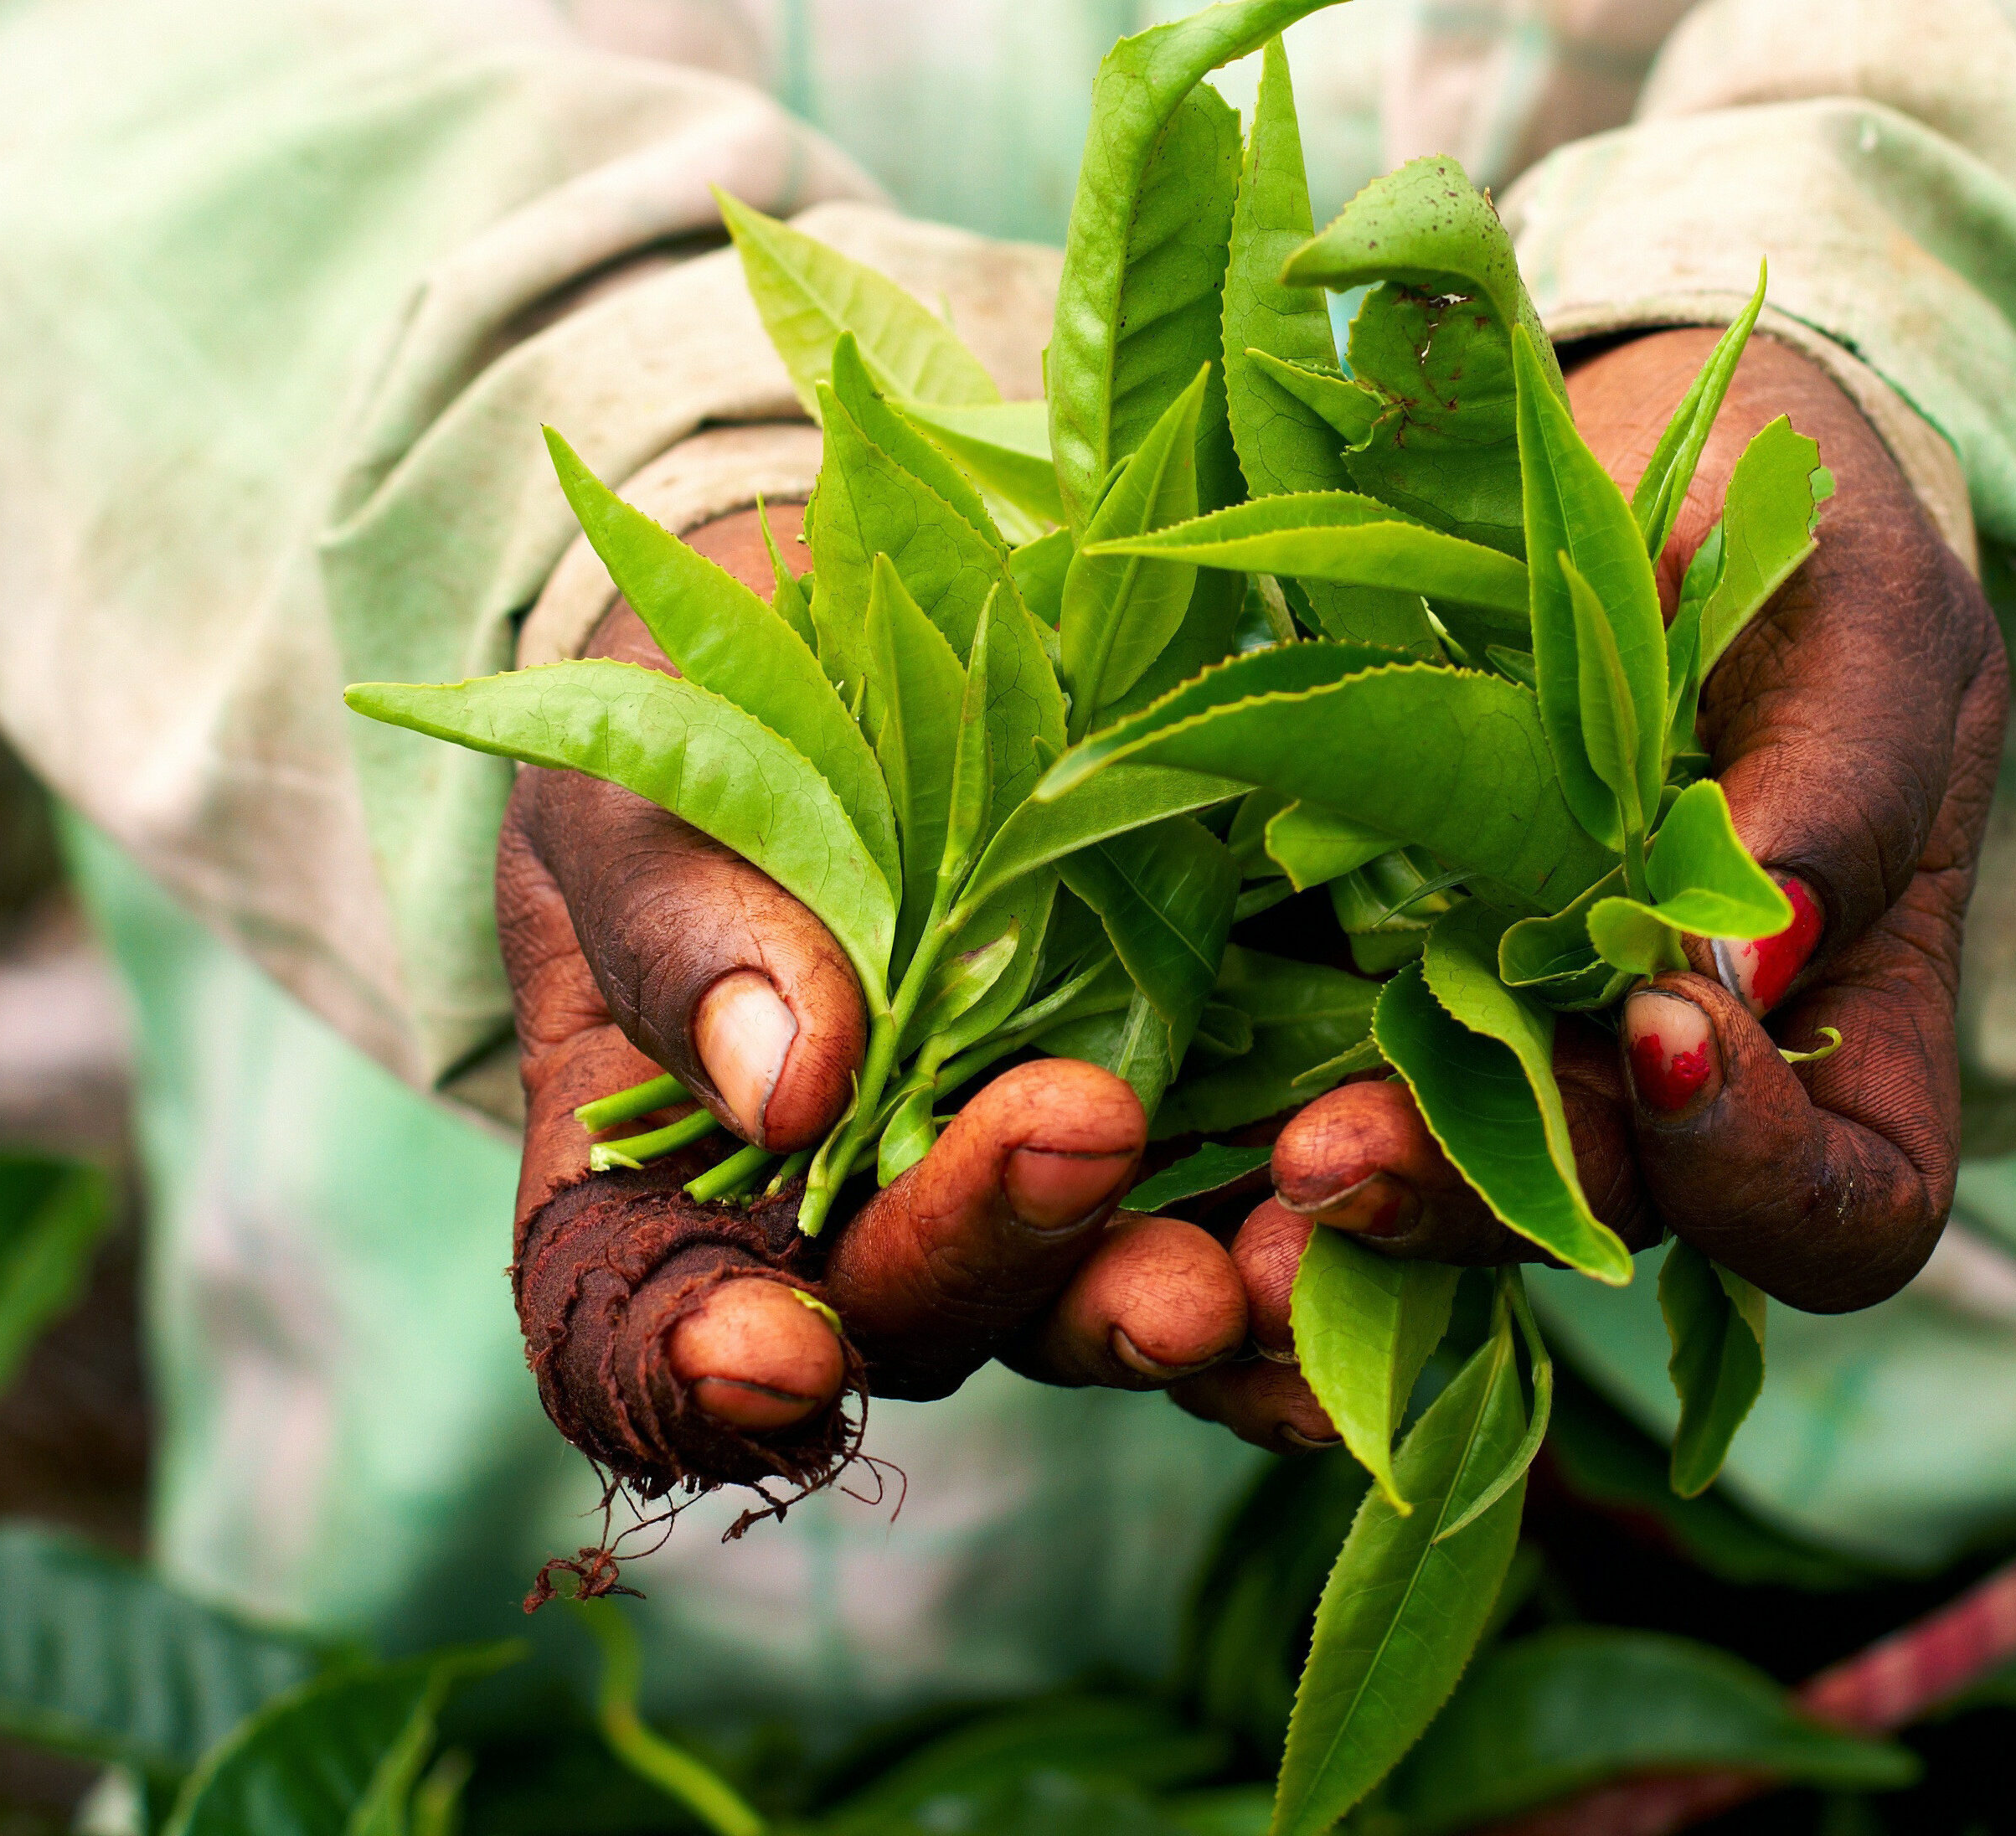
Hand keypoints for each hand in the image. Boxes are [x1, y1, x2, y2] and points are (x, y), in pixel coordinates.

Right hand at [495, 512, 1248, 1496]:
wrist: (870, 636)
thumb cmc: (701, 726)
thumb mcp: (649, 783)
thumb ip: (685, 924)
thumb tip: (786, 1084)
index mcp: (665, 1185)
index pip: (647, 1342)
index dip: (695, 1379)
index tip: (764, 1352)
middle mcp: (862, 1231)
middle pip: (921, 1315)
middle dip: (1004, 1252)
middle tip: (1078, 1136)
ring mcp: (1040, 1194)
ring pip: (1103, 1303)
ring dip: (1182, 1298)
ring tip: (1247, 1250)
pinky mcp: (1200, 1124)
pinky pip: (1264, 1218)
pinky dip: (1330, 1233)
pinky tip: (1368, 1192)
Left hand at [1173, 331, 2008, 1451]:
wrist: (1638, 451)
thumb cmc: (1802, 525)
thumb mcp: (1861, 613)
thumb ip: (1842, 779)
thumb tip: (1752, 965)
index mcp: (1850, 1026)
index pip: (1848, 1210)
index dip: (1764, 1178)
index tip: (1667, 1029)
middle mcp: (1682, 1083)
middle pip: (1609, 1220)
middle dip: (1483, 1200)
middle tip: (1340, 1154)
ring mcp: (1526, 1044)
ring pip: (1449, 1184)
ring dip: (1359, 1184)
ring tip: (1266, 1156)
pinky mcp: (1380, 978)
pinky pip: (1329, 1084)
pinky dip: (1261, 1108)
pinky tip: (1180, 1103)